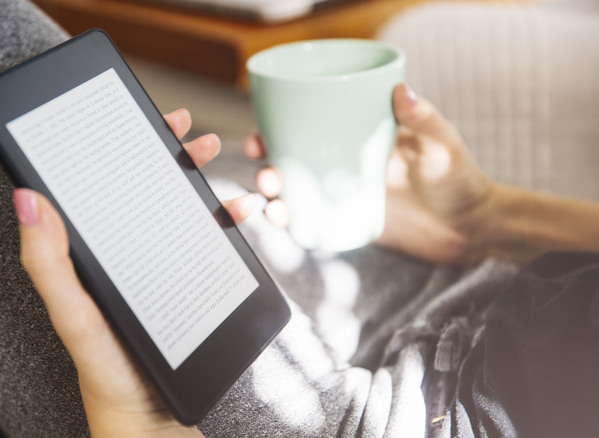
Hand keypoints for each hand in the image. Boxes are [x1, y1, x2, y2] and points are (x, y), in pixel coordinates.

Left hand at [14, 109, 251, 436]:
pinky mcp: (188, 287)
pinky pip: (208, 243)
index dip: (116, 150)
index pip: (99, 190)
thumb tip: (24, 199)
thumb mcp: (76, 320)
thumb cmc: (109, 377)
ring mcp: (158, 271)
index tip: (138, 120)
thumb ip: (49, 266)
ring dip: (197, 181)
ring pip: (178, 211)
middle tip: (187, 135)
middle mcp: (124, 259)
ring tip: (216, 164)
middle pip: (143, 192)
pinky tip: (239, 214)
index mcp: (90, 260)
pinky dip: (225, 222)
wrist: (156, 423)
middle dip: (166, 156)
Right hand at [245, 84, 494, 263]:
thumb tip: (401, 90)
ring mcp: (348, 196)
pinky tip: (283, 222)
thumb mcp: (445, 145)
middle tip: (265, 173)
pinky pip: (315, 223)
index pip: (314, 128)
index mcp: (363, 139)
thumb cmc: (462, 180)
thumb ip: (425, 120)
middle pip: (296, 162)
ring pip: (299, 194)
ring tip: (270, 201)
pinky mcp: (354, 224)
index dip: (281, 129)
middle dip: (270, 166)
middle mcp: (349, 165)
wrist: (473, 228)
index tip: (262, 130)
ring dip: (276, 196)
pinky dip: (293, 223)